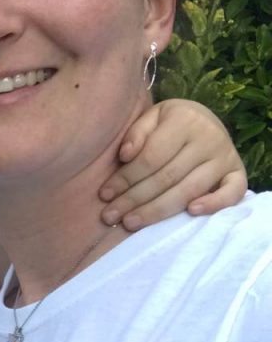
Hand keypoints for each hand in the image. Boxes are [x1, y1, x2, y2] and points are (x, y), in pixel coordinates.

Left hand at [99, 98, 246, 229]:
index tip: (104, 194)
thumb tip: (125, 156)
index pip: (150, 157)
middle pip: (166, 177)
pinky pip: (232, 192)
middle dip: (134, 199)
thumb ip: (136, 133)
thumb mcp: (151, 118)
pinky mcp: (238, 173)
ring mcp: (226, 157)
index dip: (125, 178)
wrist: (204, 120)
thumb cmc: (168, 123)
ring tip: (130, 222)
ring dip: (158, 211)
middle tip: (111, 216)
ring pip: (189, 190)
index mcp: (185, 120)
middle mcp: (209, 138)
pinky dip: (214, 204)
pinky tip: (191, 212)